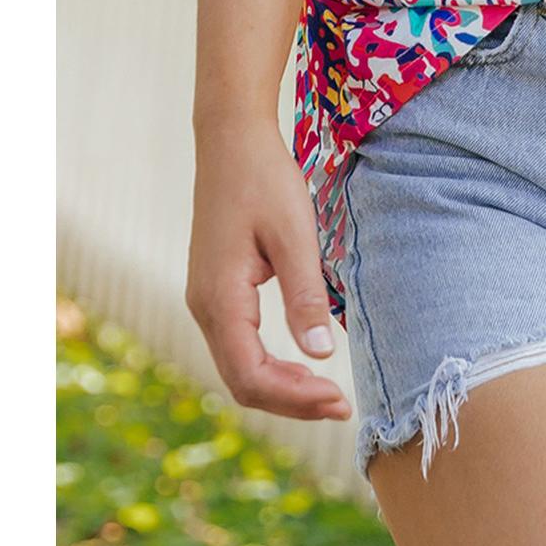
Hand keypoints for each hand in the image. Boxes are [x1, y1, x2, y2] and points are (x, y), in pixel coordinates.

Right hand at [184, 121, 352, 425]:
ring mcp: (206, 300)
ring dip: (281, 386)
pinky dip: (270, 364)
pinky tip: (301, 362)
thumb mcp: (294, 233)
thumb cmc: (265, 179)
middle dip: (291, 401)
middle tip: (341, 406)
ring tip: (326, 393)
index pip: (251, 376)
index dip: (295, 399)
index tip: (340, 401)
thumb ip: (305, 294)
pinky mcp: (216, 290)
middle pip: (242, 381)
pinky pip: (239, 344)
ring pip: (239, 366)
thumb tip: (320, 356)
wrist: (231, 139)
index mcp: (219, 299)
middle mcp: (204, 308)